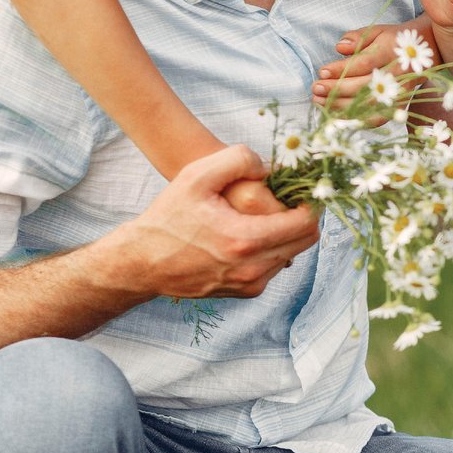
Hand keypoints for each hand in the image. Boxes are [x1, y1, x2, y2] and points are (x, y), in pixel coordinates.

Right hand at [115, 146, 320, 300]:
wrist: (142, 262)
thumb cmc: (168, 217)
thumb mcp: (196, 176)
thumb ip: (237, 160)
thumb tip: (270, 168)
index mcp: (245, 240)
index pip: (306, 222)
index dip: (311, 201)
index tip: (302, 187)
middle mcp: (253, 268)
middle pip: (306, 239)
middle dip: (304, 215)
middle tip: (290, 196)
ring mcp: (251, 284)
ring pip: (292, 252)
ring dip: (287, 232)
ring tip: (267, 214)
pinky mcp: (247, 291)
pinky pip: (275, 265)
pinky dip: (273, 248)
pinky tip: (252, 232)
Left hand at [315, 17, 417, 113]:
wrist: (428, 49)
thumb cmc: (396, 40)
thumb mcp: (378, 31)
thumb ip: (358, 37)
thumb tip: (340, 47)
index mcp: (391, 52)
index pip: (363, 63)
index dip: (341, 69)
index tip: (322, 71)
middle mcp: (398, 74)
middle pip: (365, 86)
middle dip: (336, 89)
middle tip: (316, 89)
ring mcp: (400, 92)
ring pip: (369, 105)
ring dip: (341, 106)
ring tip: (319, 102)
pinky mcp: (401, 105)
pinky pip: (378, 118)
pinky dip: (357, 120)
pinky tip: (337, 116)